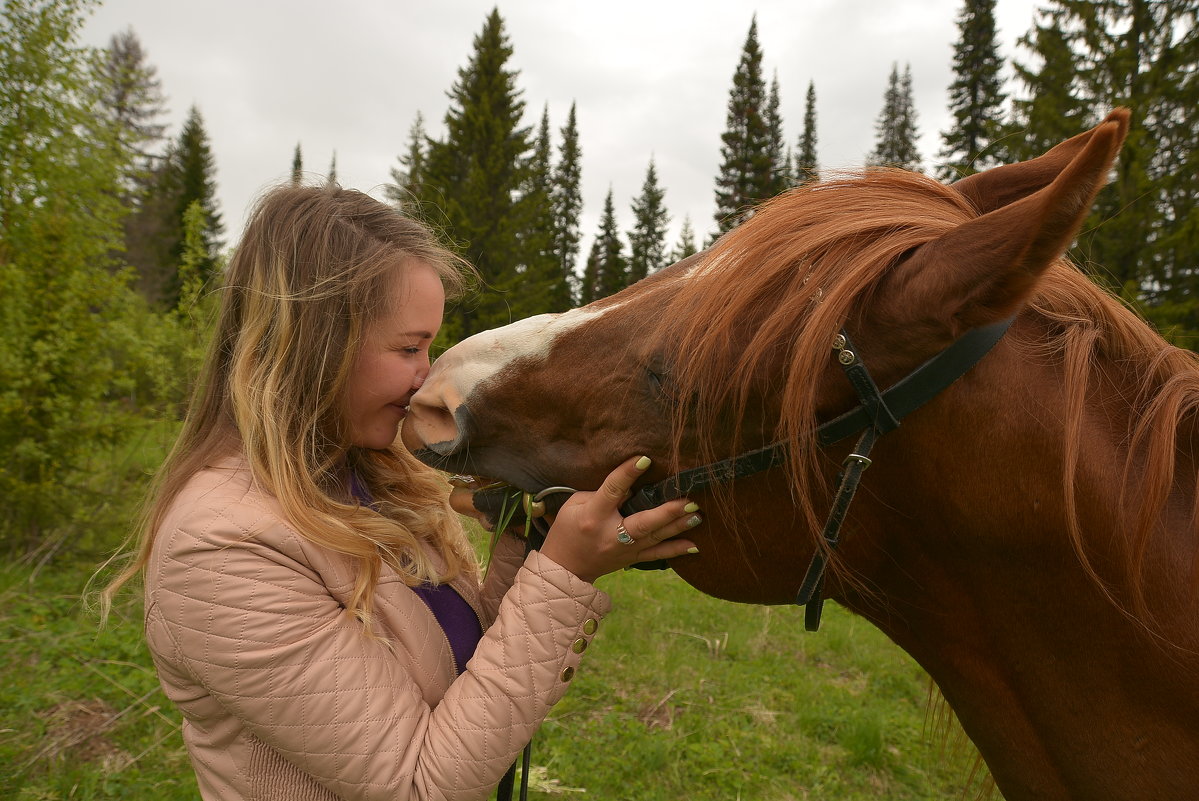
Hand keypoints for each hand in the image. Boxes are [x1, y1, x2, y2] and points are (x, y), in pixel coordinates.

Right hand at [538, 456, 700, 583]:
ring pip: (655, 538)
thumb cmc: (567, 529)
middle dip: (667, 512)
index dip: (628, 474)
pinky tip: (695, 546)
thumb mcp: (574, 505)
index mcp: (593, 515)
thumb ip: (601, 493)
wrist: (565, 568)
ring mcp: (624, 550)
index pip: (612, 491)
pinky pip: (657, 556)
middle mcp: (611, 534)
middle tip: (688, 500)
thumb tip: (630, 486)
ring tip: (697, 515)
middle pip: (643, 523)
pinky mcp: (632, 560)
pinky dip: (676, 551)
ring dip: (677, 526)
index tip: (645, 459)